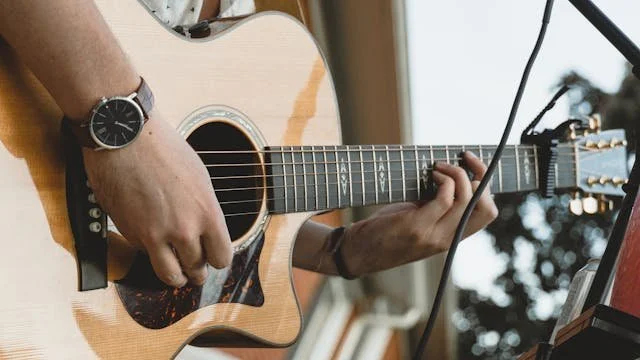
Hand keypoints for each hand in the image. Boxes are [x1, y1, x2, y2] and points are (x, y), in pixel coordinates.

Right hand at [82, 115, 231, 286]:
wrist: (125, 137)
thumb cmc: (163, 150)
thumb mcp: (199, 178)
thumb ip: (204, 210)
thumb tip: (206, 233)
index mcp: (207, 213)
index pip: (222, 257)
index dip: (218, 258)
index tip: (214, 257)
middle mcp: (183, 229)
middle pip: (197, 270)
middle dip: (197, 270)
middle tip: (195, 268)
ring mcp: (154, 235)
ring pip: (171, 277)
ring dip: (176, 277)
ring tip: (178, 274)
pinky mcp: (130, 234)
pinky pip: (146, 255)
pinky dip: (150, 253)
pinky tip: (152, 241)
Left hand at [339, 151, 497, 275]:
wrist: (356, 253)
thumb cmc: (383, 233)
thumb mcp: (417, 221)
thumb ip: (435, 207)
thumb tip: (448, 177)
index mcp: (450, 238)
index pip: (487, 214)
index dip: (487, 187)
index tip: (472, 167)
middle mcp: (447, 240)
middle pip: (486, 208)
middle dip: (481, 175)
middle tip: (465, 159)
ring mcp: (434, 235)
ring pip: (467, 200)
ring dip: (457, 174)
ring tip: (439, 167)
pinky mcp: (417, 226)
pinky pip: (444, 199)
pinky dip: (443, 181)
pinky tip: (431, 175)